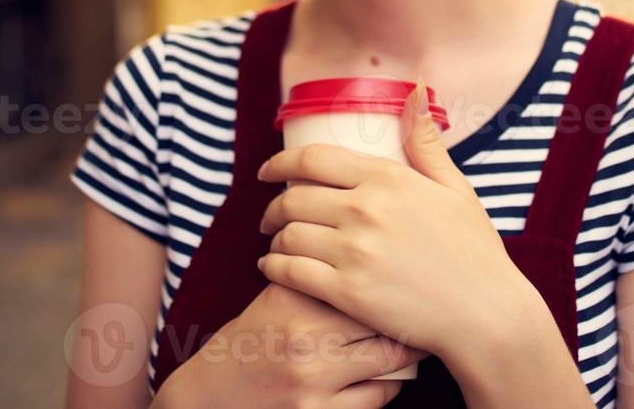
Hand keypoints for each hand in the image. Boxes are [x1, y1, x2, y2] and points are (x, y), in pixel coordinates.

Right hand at [156, 281, 425, 407]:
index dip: (397, 277)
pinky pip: (378, 398)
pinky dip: (388, 386)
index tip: (415, 276)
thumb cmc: (253, 338)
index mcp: (295, 292)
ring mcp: (311, 376)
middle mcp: (304, 332)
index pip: (366, 276)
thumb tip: (375, 241)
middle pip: (385, 317)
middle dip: (409, 315)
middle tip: (423, 310)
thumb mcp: (278, 294)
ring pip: (392, 361)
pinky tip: (383, 376)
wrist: (209, 396)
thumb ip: (319, 267)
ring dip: (406, 354)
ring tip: (410, 343)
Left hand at [255, 82, 535, 364]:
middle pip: (294, 197)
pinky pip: (291, 272)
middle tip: (270, 216)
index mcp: (388, 178)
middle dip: (274, 206)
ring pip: (288, 234)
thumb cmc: (473, 251)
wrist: (486, 313)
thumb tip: (415, 89)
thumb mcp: (455, 188)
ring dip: (274, 238)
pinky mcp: (348, 292)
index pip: (314, 158)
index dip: (279, 162)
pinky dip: (274, 267)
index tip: (267, 171)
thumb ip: (426, 142)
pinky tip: (274, 268)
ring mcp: (355, 252)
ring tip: (277, 244)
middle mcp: (366, 210)